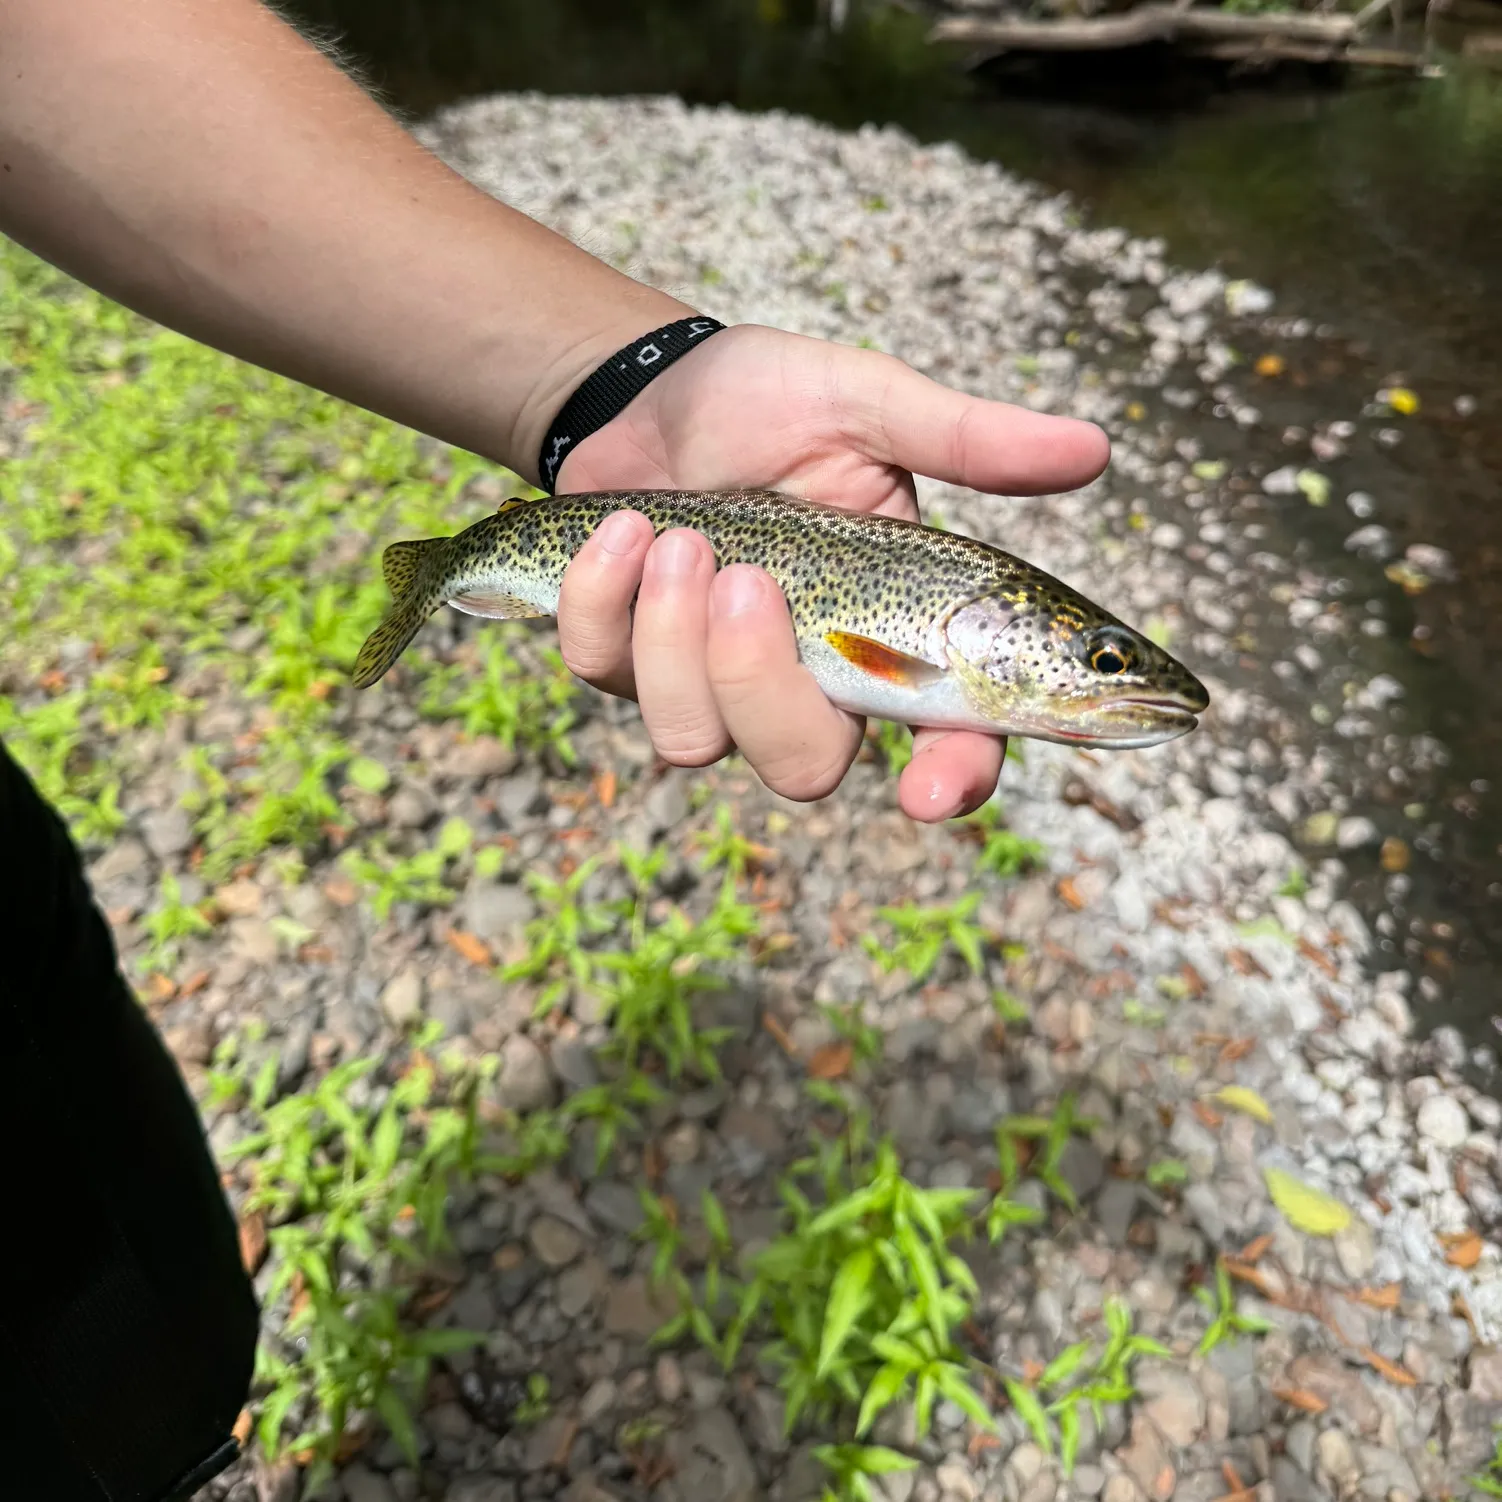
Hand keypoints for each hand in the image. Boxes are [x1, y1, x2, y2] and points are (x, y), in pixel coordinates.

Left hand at [553, 323, 1108, 821]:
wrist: (650, 391)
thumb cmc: (772, 403)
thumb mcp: (871, 408)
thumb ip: (968, 441)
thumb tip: (1095, 450)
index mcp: (892, 635)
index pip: (949, 738)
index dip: (950, 779)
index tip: (930, 789)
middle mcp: (808, 681)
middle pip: (803, 769)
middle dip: (760, 683)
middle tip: (747, 576)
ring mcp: (711, 685)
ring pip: (693, 738)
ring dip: (674, 634)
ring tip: (679, 534)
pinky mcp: (626, 666)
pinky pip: (605, 676)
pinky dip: (604, 599)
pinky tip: (623, 530)